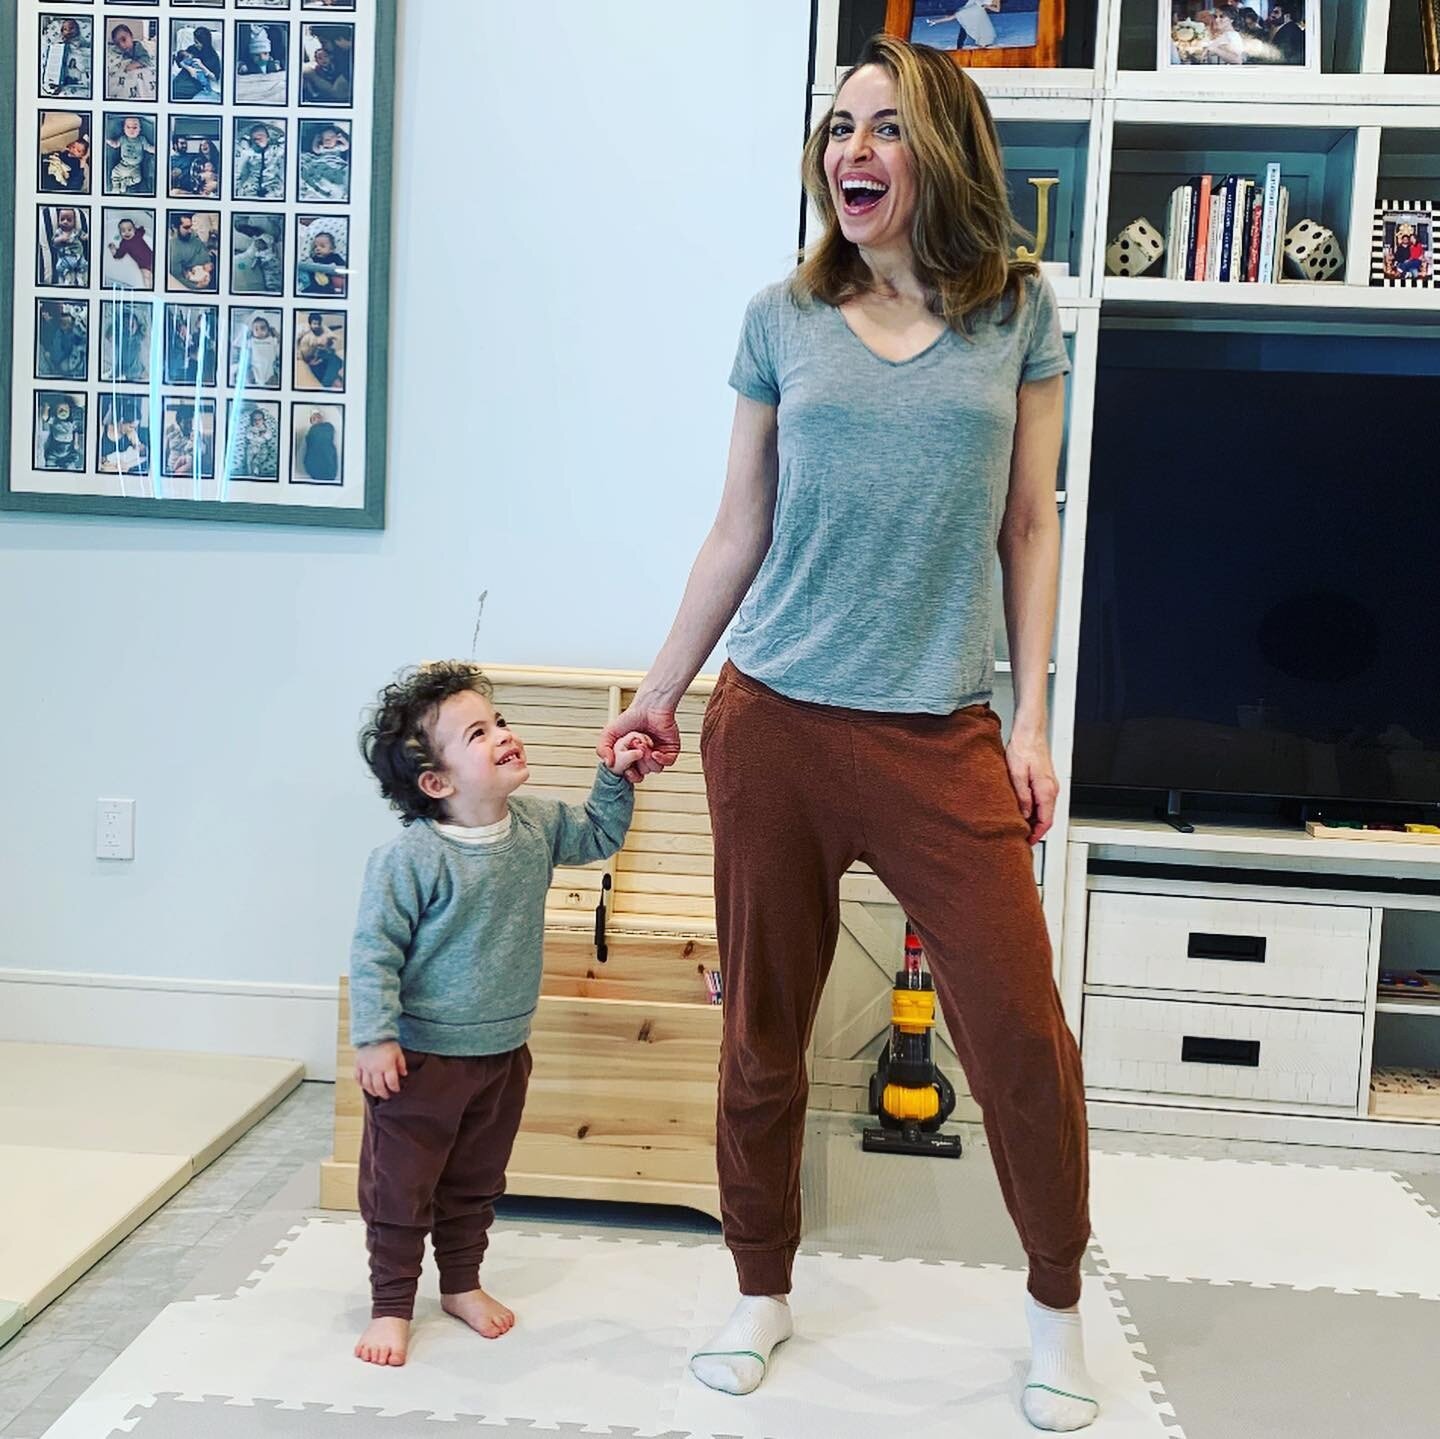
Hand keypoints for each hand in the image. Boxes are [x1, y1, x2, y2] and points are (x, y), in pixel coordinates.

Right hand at [355, 1041, 405, 1098]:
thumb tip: (404, 1074)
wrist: (374, 1033)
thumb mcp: (398, 1053)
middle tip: (387, 1096)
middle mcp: (376, 1069)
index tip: (396, 1089)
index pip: (391, 1082)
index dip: (394, 1088)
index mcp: (387, 1066)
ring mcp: (366, 1068)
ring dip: (372, 1091)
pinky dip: (361, 1084)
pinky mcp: (358, 1065)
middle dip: (384, 1093)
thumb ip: (401, 1064)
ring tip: (377, 1093)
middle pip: (379, 1087)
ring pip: (367, 1085)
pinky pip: (358, 1078)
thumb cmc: (387, 1042)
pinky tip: (365, 1086)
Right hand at [598, 696, 681, 784]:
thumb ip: (602, 749)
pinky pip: (667, 764)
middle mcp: (644, 758)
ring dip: (647, 758)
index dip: (628, 775)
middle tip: (634, 750)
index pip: (631, 775)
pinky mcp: (670, 751)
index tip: (626, 768)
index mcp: (631, 758)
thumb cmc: (631, 718)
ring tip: (643, 744)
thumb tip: (608, 764)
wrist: (648, 707)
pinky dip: (660, 759)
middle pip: (642, 774)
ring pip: (654, 769)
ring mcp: (658, 755)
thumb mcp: (609, 733)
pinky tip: (655, 751)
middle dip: (637, 763)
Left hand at [1005, 727, 1057, 844]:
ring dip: (1033, 821)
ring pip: (1044, 810)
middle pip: (1046, 818)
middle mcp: (1051, 789)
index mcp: (1046, 790)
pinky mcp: (1045, 781)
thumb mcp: (1016, 774)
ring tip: (1018, 827)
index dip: (1036, 835)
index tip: (1026, 842)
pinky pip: (1042, 801)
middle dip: (1034, 831)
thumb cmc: (1023, 747)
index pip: (1046, 821)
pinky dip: (1033, 810)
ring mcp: (1050, 785)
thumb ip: (1021, 796)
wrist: (1030, 731)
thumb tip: (1024, 814)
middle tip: (1020, 838)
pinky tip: (1022, 810)